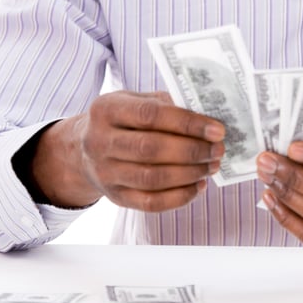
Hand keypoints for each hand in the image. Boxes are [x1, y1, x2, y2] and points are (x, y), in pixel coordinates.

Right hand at [31, 91, 225, 211]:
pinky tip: (197, 186)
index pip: (151, 115)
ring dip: (189, 174)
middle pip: (151, 149)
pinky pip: (150, 203)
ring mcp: (105, 172)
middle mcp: (100, 141)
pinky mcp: (115, 197)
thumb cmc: (121, 120)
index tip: (216, 130)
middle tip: (218, 149)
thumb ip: (165, 103)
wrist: (85, 148)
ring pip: (152, 178)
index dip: (187, 123)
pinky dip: (179, 197)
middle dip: (192, 150)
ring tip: (211, 166)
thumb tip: (205, 118)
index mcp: (106, 109)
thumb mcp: (134, 99)